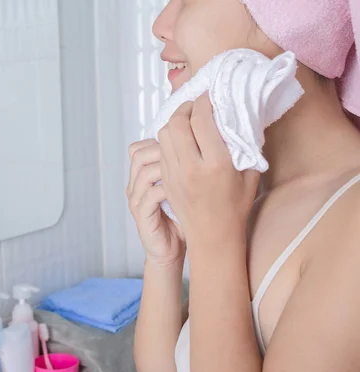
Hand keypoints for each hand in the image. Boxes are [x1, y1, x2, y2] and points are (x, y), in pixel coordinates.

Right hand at [127, 139, 185, 267]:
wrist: (171, 250)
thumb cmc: (180, 217)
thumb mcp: (181, 187)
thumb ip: (182, 167)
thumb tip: (204, 142)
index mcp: (141, 175)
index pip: (141, 147)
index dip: (162, 141)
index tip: (188, 144)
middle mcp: (135, 185)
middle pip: (139, 155)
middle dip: (165, 151)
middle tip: (190, 155)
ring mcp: (136, 200)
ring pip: (144, 172)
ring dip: (168, 168)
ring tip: (189, 171)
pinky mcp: (141, 216)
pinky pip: (150, 195)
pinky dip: (167, 189)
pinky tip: (185, 190)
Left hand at [157, 93, 259, 244]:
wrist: (212, 236)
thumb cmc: (236, 206)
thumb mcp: (250, 174)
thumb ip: (245, 144)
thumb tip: (240, 114)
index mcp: (216, 164)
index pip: (201, 120)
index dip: (203, 102)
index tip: (209, 96)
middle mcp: (191, 168)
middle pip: (177, 123)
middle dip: (185, 108)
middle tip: (195, 106)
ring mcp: (174, 174)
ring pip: (164, 134)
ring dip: (175, 122)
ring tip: (187, 120)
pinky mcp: (165, 179)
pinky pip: (161, 149)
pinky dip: (169, 138)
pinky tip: (181, 138)